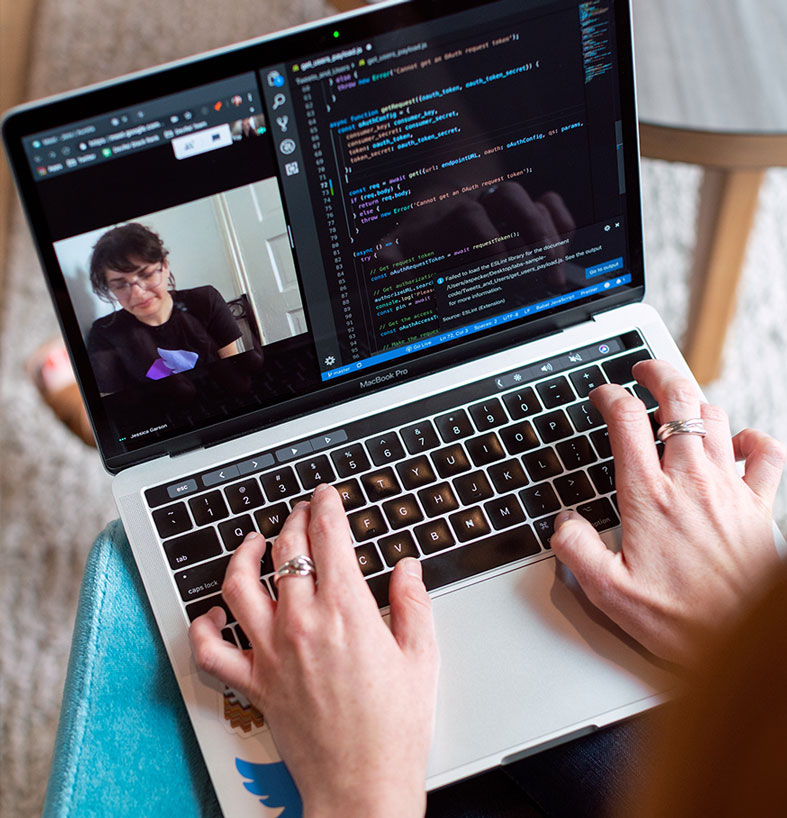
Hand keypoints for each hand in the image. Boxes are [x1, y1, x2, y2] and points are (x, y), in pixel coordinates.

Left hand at [189, 484, 438, 817]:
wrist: (363, 785)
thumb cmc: (395, 728)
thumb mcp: (421, 657)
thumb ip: (413, 603)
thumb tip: (406, 568)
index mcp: (347, 612)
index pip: (328, 538)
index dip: (326, 507)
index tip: (326, 496)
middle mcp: (302, 624)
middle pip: (286, 550)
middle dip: (295, 518)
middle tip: (303, 510)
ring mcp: (272, 652)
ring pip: (240, 585)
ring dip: (244, 554)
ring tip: (253, 541)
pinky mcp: (254, 683)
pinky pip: (212, 650)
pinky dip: (205, 626)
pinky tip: (215, 612)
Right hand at [550, 359, 785, 665]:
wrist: (744, 642)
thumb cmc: (680, 621)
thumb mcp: (608, 593)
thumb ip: (575, 550)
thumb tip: (563, 522)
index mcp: (648, 497)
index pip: (625, 421)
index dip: (609, 396)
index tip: (602, 395)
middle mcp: (690, 482)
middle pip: (677, 399)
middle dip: (657, 373)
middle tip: (643, 370)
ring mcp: (729, 489)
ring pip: (715, 418)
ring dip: (695, 403)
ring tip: (678, 406)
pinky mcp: (759, 505)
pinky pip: (766, 453)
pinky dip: (752, 438)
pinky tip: (738, 442)